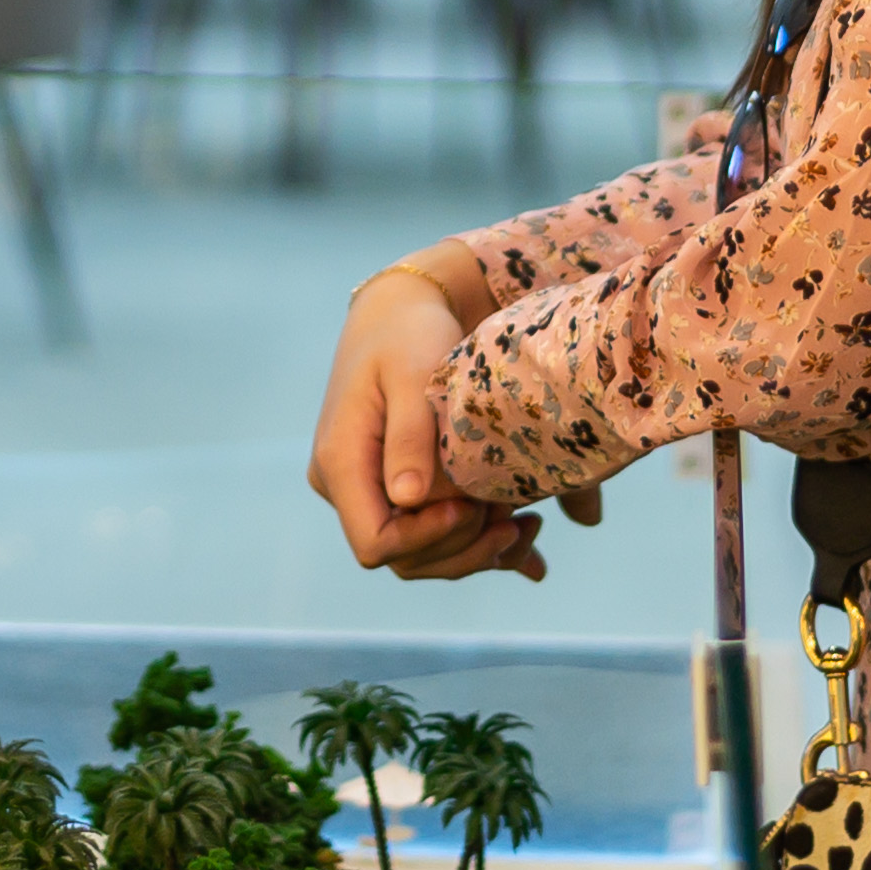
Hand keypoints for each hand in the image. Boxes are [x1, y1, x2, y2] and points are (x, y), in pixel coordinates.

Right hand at [309, 255, 604, 581]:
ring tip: (529, 526)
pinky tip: (524, 542)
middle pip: (401, 559)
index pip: (375, 542)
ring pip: (420, 554)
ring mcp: (369, 489)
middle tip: (518, 522)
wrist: (401, 310)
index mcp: (341, 462)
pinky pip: (430, 535)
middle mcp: (346, 485)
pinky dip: (477, 545)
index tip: (472, 509)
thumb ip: (409, 434)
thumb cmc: (407, 333)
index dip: (427, 540)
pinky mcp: (392, 487)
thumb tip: (406, 497)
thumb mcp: (411, 373)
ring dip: (476, 551)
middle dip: (463, 551)